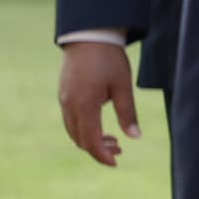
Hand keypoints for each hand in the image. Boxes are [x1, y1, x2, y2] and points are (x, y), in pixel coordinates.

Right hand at [57, 42, 139, 165]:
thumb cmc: (109, 59)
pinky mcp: (63, 94)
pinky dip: (84, 128)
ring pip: (73, 131)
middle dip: (98, 149)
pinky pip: (71, 119)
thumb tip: (135, 137)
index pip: (91, 140)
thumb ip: (127, 112)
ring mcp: (63, 100)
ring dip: (90, 139)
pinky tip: (100, 125)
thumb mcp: (123, 85)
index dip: (102, 155)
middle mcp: (69, 106)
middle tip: (119, 149)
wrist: (88, 36)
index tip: (116, 162)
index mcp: (84, 105)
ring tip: (113, 139)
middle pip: (80, 139)